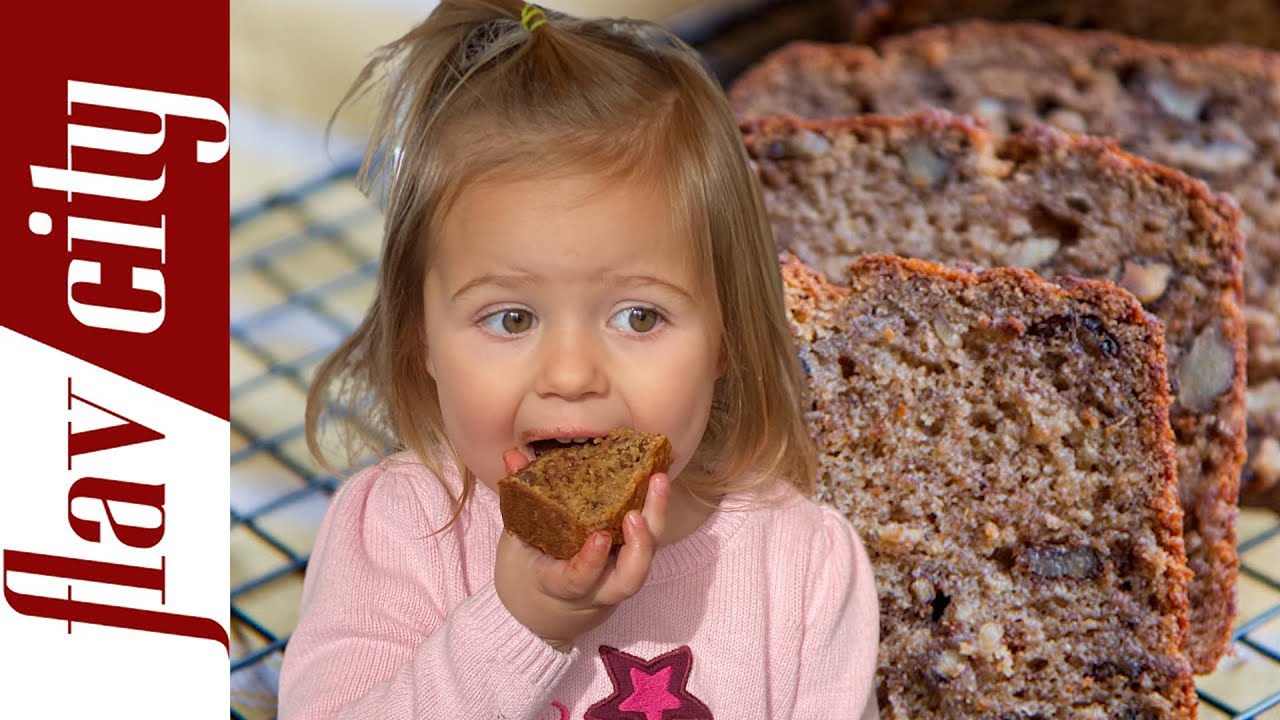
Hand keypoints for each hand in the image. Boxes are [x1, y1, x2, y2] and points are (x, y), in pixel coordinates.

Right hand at [494, 448, 669, 652]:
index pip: (578, 581)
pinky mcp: (628, 567)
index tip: (600, 537)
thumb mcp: (513, 542)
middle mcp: (595, 590)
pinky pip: (645, 545)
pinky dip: (654, 516)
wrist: (539, 615)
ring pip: (644, 562)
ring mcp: (615, 581)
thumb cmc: (525, 575)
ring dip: (656, 521)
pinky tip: (657, 483)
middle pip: (629, 578)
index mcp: (559, 587)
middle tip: (639, 509)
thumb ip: (517, 500)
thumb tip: (512, 455)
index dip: (591, 562)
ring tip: (658, 481)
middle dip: (641, 544)